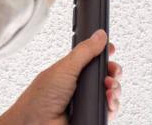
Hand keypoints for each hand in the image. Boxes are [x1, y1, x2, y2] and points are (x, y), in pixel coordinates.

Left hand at [0, 30, 122, 124]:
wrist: (36, 124)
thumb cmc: (40, 97)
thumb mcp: (65, 68)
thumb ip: (84, 51)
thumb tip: (99, 36)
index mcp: (72, 70)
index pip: (93, 58)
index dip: (104, 53)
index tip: (111, 50)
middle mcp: (80, 85)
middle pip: (107, 75)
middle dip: (114, 72)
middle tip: (113, 72)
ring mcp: (87, 101)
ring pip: (111, 93)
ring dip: (115, 89)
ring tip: (109, 88)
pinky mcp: (92, 115)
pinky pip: (110, 111)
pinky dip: (112, 106)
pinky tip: (108, 102)